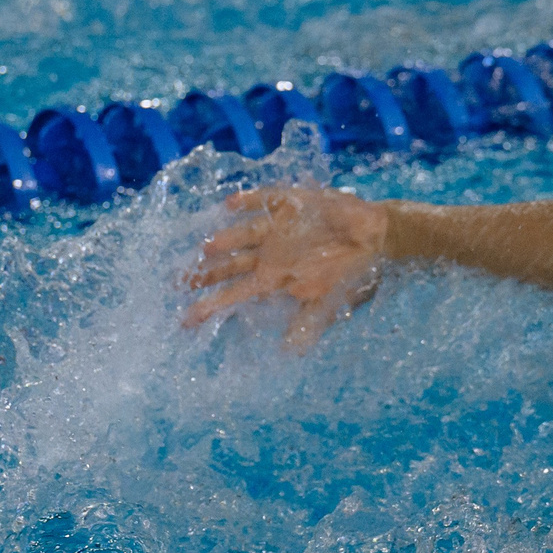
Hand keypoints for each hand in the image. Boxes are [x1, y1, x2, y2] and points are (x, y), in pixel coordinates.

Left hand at [181, 187, 391, 349]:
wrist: (378, 236)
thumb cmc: (354, 271)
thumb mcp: (333, 303)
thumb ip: (309, 322)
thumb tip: (291, 353)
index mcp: (275, 277)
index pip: (236, 293)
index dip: (211, 306)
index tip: (185, 321)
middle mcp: (270, 253)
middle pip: (231, 264)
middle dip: (205, 274)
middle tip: (175, 283)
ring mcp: (278, 228)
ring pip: (244, 235)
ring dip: (228, 240)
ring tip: (208, 247)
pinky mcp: (292, 204)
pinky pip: (266, 199)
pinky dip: (250, 201)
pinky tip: (231, 204)